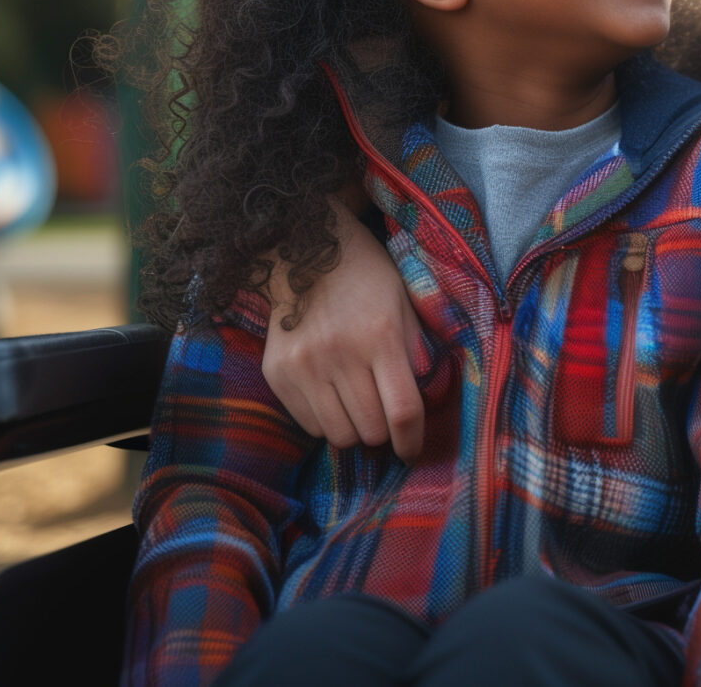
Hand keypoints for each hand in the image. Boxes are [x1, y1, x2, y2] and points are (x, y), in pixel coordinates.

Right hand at [262, 198, 426, 457]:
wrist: (302, 249)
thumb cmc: (365, 276)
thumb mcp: (404, 302)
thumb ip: (416, 351)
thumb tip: (423, 403)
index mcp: (379, 335)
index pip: (402, 411)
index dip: (412, 441)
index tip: (412, 451)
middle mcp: (339, 354)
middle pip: (370, 430)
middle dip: (383, 433)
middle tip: (383, 417)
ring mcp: (303, 366)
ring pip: (338, 435)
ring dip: (353, 430)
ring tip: (357, 407)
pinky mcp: (277, 373)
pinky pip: (308, 424)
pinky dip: (325, 421)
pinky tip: (331, 396)